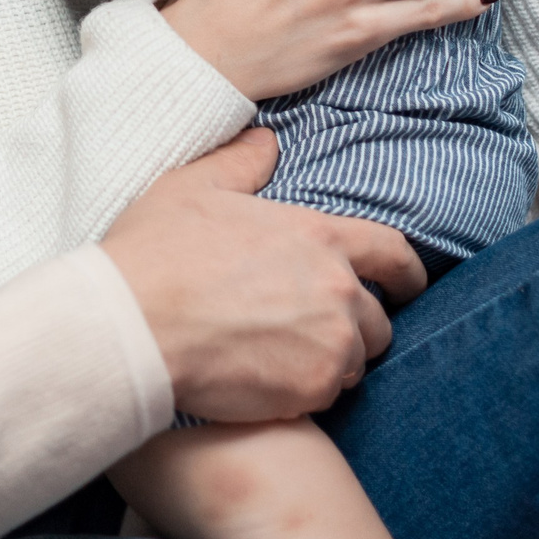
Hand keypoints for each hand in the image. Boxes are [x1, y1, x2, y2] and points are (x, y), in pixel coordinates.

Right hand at [102, 129, 426, 422]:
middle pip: (378, 319)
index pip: (392, 253)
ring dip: (330, 361)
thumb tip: (266, 142)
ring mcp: (328, 344)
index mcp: (318, 235)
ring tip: (283, 356)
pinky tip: (266, 380)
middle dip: (356, 326)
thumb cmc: (156, 254)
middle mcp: (336, 289)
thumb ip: (239, 163)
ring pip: (354, 362)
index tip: (406, 286)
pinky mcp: (310, 390)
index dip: (406, 273)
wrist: (132, 325)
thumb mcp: (192, 189)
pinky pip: (327, 396)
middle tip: (314, 330)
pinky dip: (305, 392)